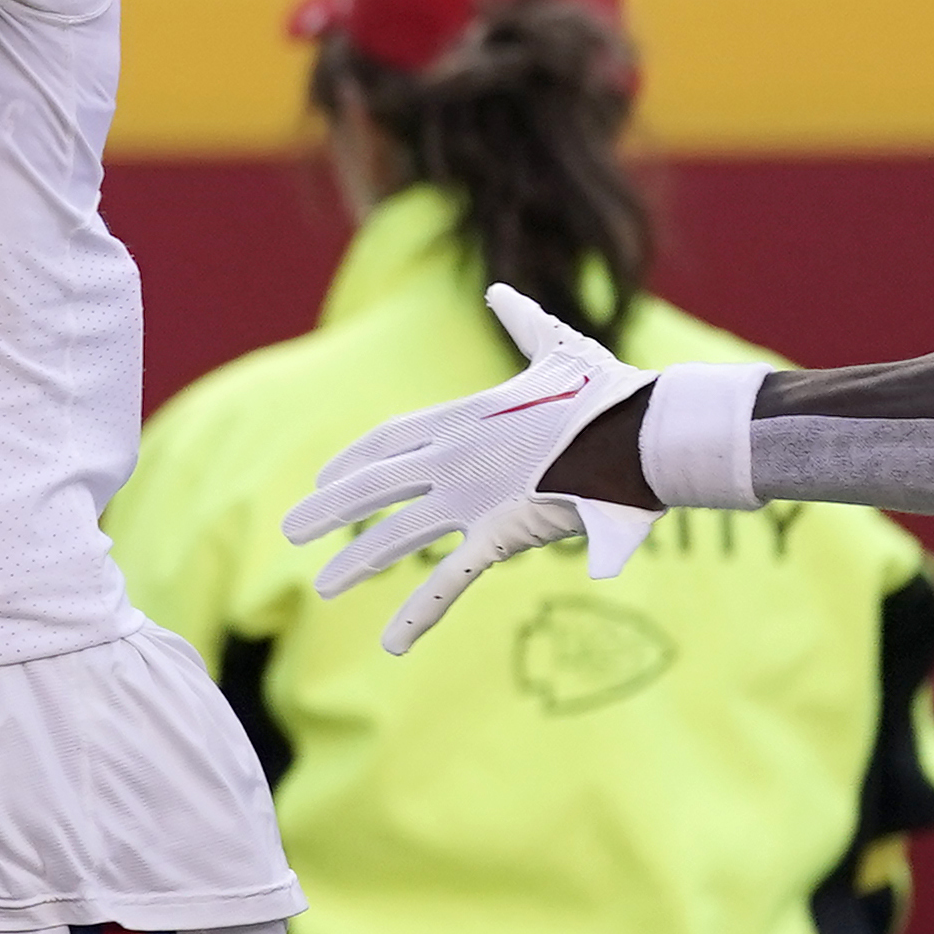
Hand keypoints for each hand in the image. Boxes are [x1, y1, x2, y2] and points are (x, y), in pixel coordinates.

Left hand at [286, 284, 658, 653]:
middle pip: (374, 487)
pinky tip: (392, 642)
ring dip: (357, 560)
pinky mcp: (497, 534)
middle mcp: (455, 458)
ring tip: (322, 587)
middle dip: (330, 508)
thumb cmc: (611, 394)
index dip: (355, 461)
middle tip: (289, 527)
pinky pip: (449, 580)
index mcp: (465, 418)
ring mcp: (471, 497)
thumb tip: (501, 291)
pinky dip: (420, 612)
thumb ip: (524, 325)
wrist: (644, 431)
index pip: (390, 441)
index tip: (324, 479)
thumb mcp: (560, 348)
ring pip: (397, 535)